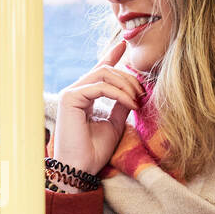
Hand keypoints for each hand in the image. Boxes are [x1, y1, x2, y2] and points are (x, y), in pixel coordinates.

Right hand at [51, 39, 142, 178]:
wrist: (80, 168)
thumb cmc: (94, 151)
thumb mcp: (114, 124)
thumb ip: (121, 105)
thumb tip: (133, 92)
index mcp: (83, 97)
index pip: (98, 71)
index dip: (111, 56)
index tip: (124, 45)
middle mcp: (75, 92)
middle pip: (105, 70)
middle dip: (128, 78)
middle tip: (143, 92)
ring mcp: (71, 93)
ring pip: (103, 73)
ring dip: (126, 84)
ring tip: (137, 99)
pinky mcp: (70, 98)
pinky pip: (101, 87)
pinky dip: (119, 93)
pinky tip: (130, 103)